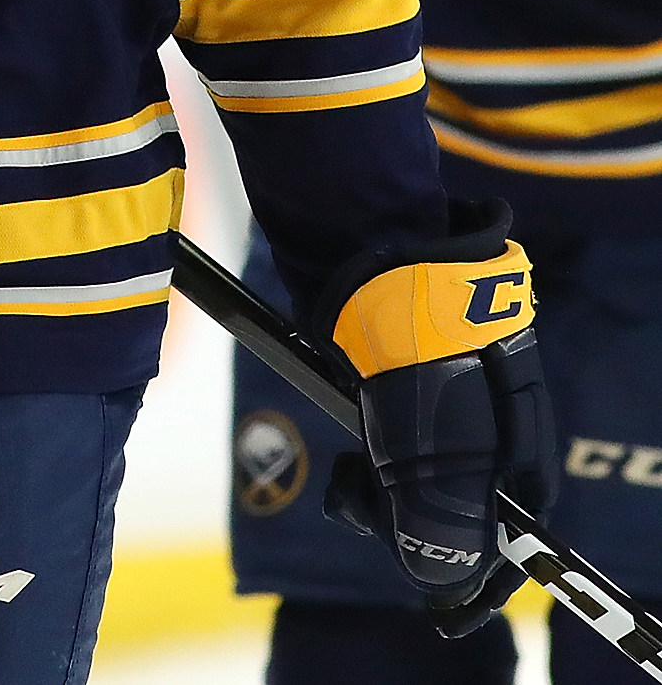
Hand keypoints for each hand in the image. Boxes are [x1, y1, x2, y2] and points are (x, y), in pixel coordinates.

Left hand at [315, 201, 557, 631]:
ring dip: (381, 493)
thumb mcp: (436, 450)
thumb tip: (436, 579)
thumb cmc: (417, 348)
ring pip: (414, 479)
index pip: (513, 535)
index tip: (444, 615)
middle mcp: (491, 427)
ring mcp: (445, 399)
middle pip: (457, 511)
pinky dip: (367, 461)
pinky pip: (388, 444)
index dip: (481, 579)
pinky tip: (348, 456)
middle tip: (368, 511)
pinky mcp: (401, 378)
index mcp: (520, 448)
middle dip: (412, 528)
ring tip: (352, 478)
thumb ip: (440, 520)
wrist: (370, 253)